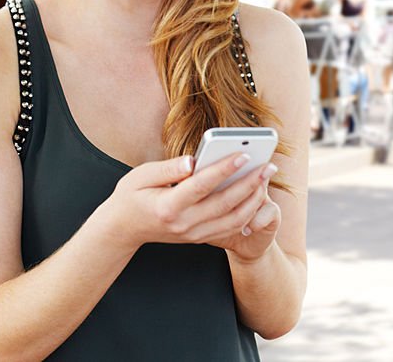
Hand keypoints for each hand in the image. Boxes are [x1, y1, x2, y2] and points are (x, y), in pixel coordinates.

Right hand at [99, 153, 277, 254]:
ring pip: (233, 220)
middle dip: (251, 183)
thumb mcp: (140, 176)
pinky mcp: (200, 237)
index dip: (223, 169)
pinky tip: (257, 195)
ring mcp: (193, 234)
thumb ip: (168, 168)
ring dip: (254, 199)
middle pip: (225, 204)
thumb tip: (193, 160)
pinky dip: (248, 213)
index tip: (243, 154)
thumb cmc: (131, 196)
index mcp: (168, 207)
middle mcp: (184, 224)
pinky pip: (230, 228)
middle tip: (269, 165)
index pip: (201, 186)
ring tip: (266, 177)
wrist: (123, 230)